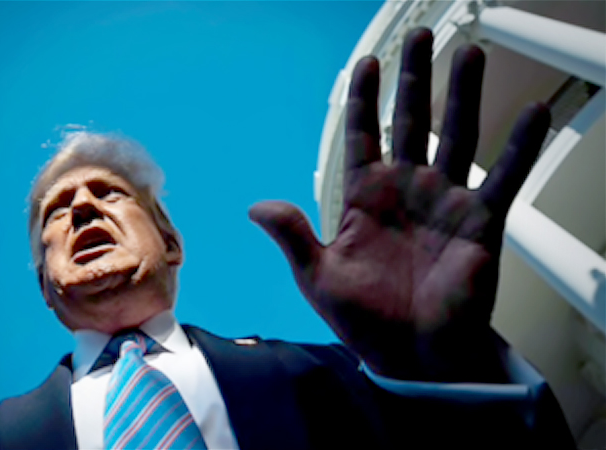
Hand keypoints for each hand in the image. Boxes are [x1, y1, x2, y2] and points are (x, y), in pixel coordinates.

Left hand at [250, 28, 549, 380]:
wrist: (411, 356)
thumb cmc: (364, 320)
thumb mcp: (317, 276)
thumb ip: (292, 235)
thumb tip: (255, 206)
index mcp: (364, 198)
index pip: (362, 135)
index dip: (364, 99)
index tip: (367, 65)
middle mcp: (406, 191)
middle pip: (411, 121)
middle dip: (415, 79)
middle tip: (421, 36)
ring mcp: (445, 202)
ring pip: (456, 135)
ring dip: (463, 95)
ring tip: (469, 54)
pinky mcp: (480, 222)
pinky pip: (503, 178)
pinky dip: (519, 147)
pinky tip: (533, 112)